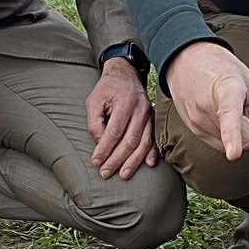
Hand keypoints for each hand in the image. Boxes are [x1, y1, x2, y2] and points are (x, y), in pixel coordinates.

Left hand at [86, 57, 157, 178]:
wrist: (125, 74)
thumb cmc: (107, 88)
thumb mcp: (94, 101)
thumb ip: (94, 123)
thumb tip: (100, 144)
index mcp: (124, 102)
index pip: (114, 131)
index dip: (104, 149)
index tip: (96, 161)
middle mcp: (140, 109)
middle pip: (130, 140)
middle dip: (117, 159)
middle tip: (106, 173)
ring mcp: (149, 114)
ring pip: (144, 142)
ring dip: (134, 161)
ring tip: (124, 174)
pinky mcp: (153, 118)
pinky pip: (154, 138)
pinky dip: (152, 152)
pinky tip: (148, 164)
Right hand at [165, 40, 248, 161]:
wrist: (187, 61)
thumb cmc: (220, 69)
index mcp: (226, 91)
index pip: (230, 116)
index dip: (232, 137)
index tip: (234, 153)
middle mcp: (207, 109)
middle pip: (243, 139)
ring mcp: (198, 121)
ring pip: (231, 146)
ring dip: (243, 136)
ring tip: (239, 113)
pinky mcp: (194, 130)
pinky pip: (220, 144)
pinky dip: (230, 138)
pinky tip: (227, 119)